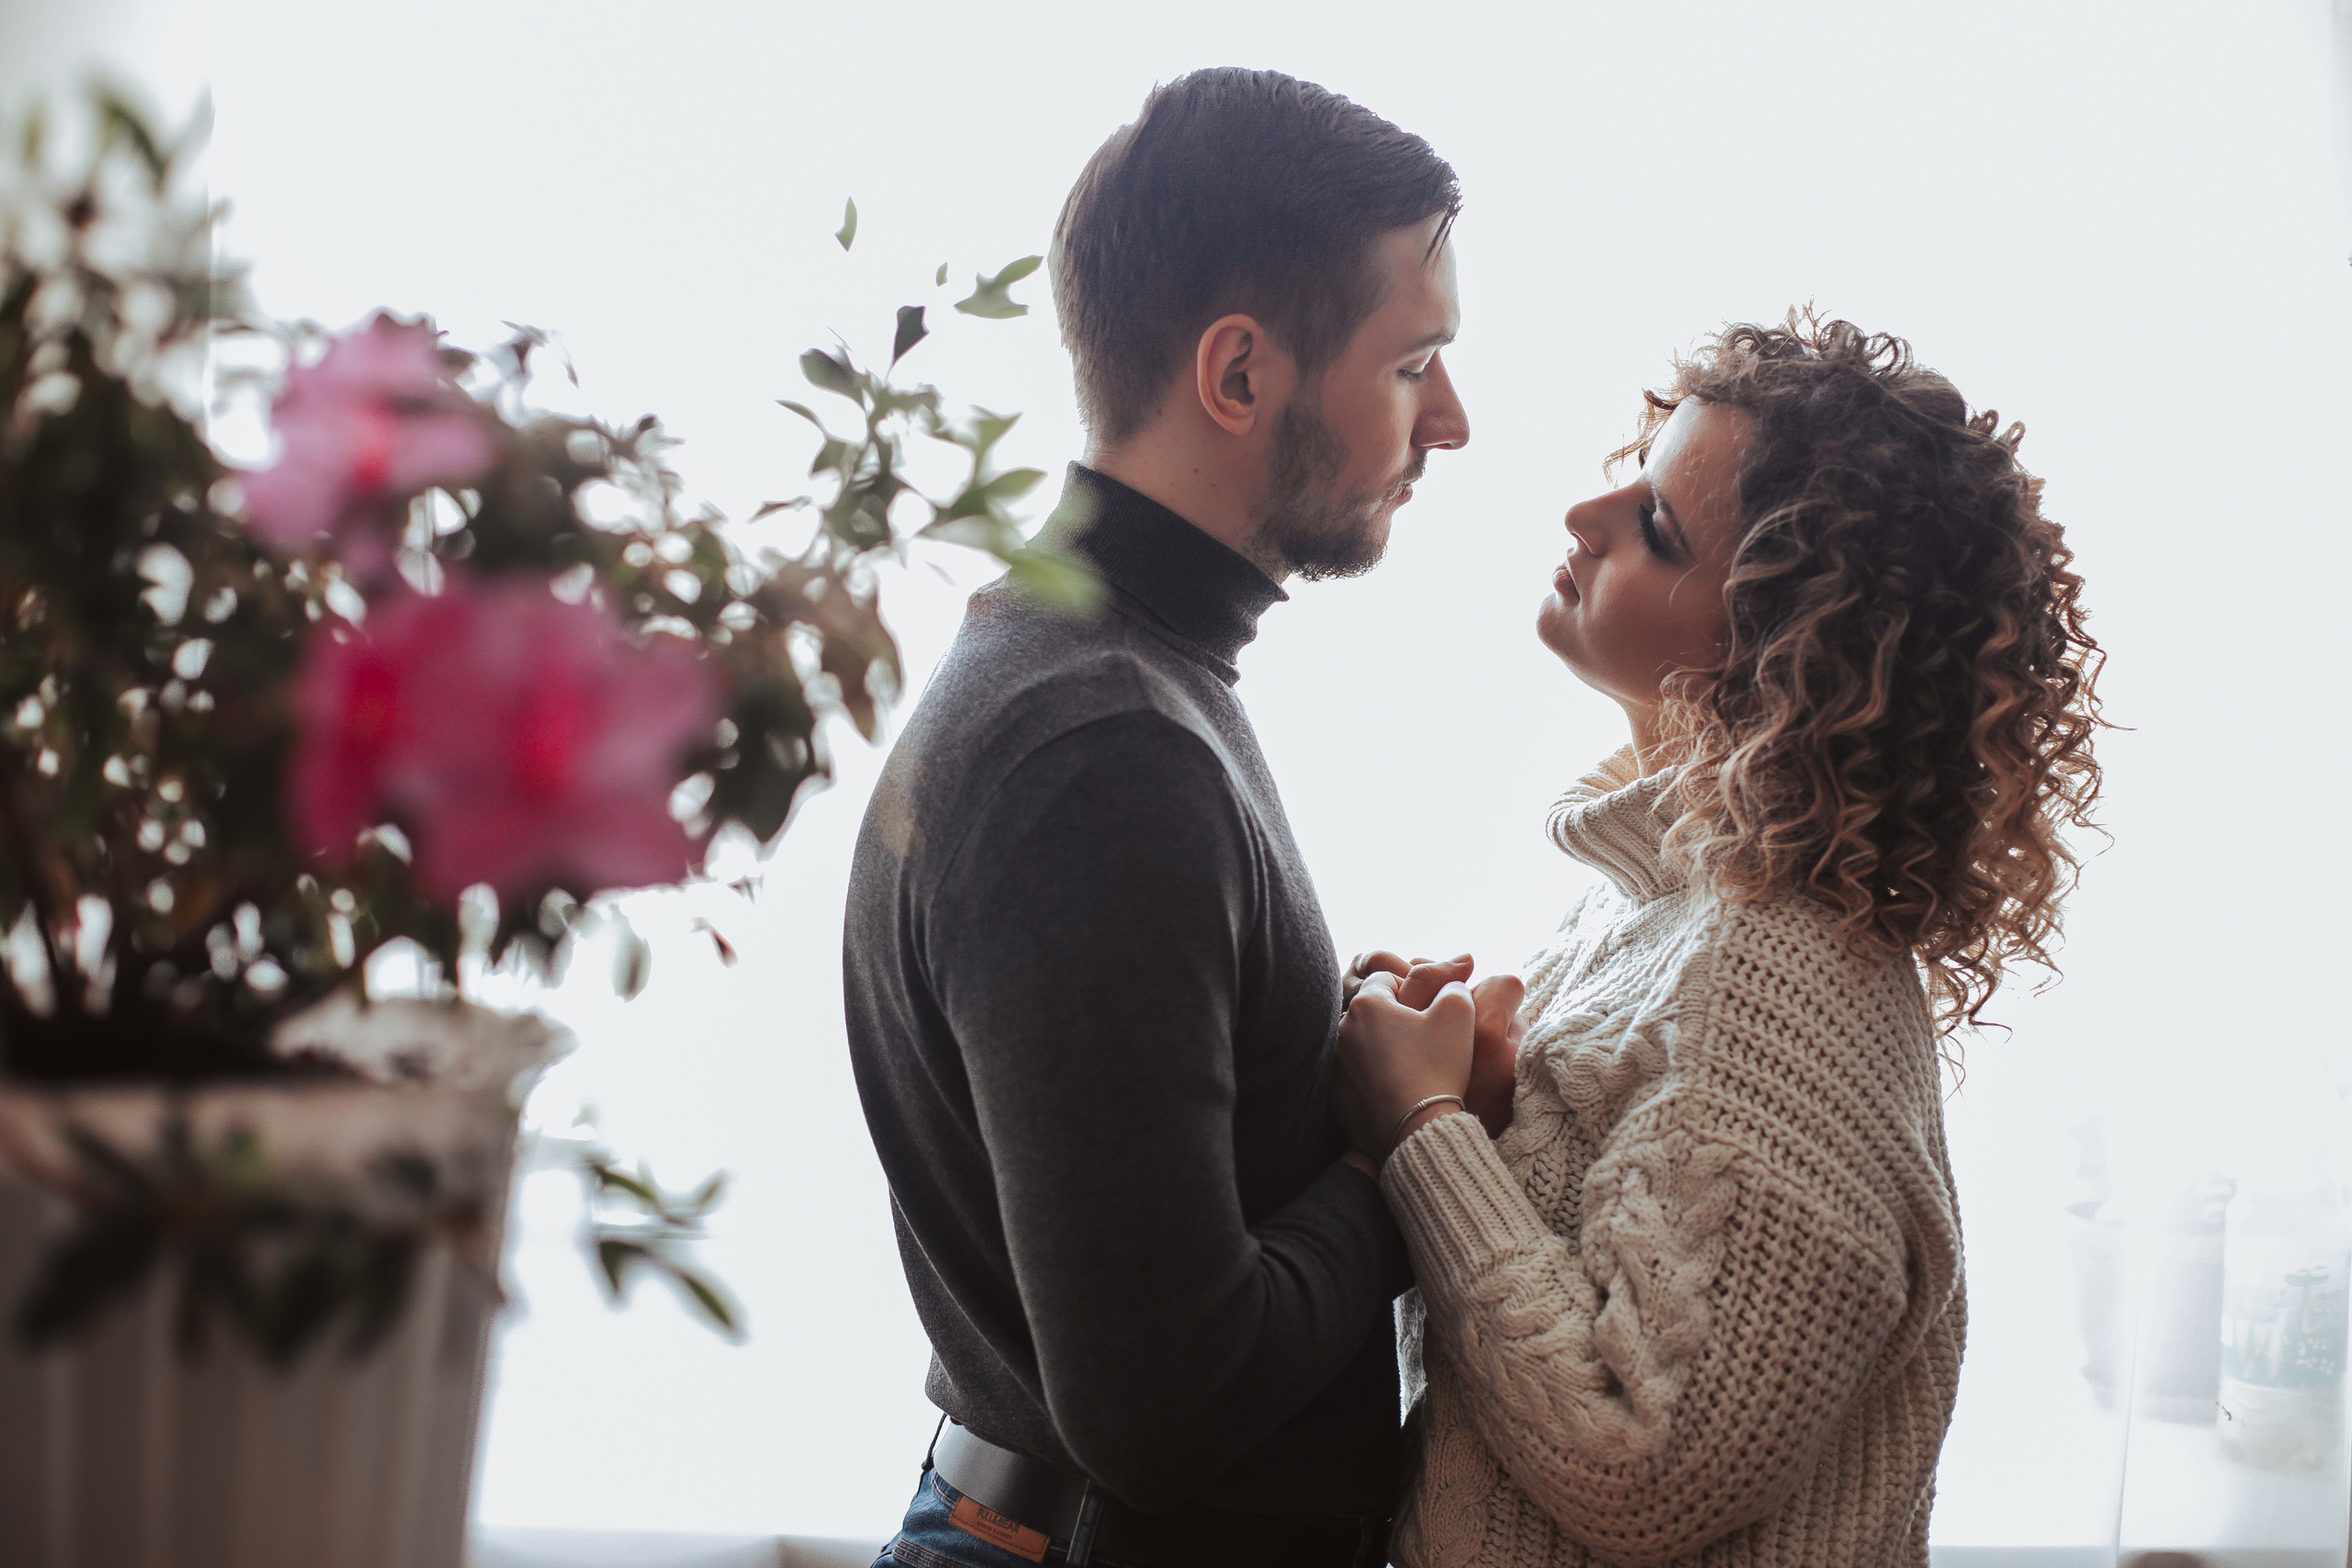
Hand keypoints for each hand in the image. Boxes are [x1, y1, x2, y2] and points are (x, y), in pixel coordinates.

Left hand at [1342, 952, 1522, 1138]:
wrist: (1416, 1129)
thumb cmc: (1437, 1067)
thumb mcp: (1458, 1015)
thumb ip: (1453, 987)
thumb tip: (1449, 983)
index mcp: (1367, 1003)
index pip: (1387, 980)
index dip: (1412, 992)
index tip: (1427, 1015)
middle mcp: (1341, 1029)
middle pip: (1371, 1012)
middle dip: (1392, 1021)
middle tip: (1421, 1043)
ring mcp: (1333, 1063)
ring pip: (1360, 1044)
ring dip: (1379, 1049)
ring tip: (1408, 1069)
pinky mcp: (1333, 1094)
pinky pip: (1352, 1075)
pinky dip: (1368, 1078)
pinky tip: (1393, 1090)